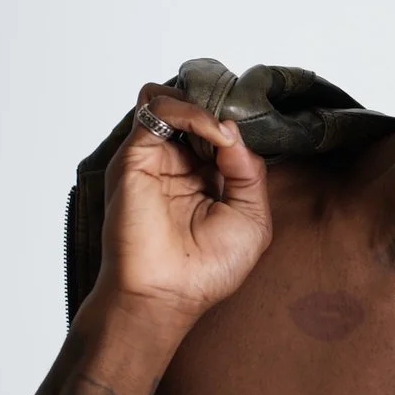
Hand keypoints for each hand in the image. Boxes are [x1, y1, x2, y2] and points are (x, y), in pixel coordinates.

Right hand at [94, 83, 272, 328]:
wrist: (167, 294)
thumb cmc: (208, 270)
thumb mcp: (252, 217)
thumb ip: (249, 171)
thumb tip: (231, 128)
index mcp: (204, 178)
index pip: (219, 130)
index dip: (239, 125)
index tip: (260, 130)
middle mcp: (177, 164)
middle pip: (194, 109)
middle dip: (221, 108)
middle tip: (240, 125)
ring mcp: (155, 158)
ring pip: (172, 100)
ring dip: (205, 106)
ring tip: (224, 133)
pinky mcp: (135, 156)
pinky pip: (159, 110)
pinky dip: (191, 111)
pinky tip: (215, 135)